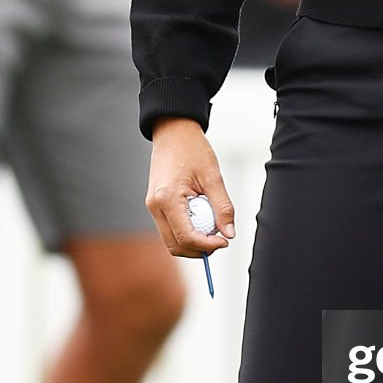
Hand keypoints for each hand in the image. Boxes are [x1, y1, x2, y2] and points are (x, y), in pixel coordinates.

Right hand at [146, 117, 236, 258]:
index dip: (207, 245)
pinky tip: (202, 221)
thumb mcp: (213, 176)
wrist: (173, 132)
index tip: (225, 241)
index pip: (186, 237)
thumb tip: (230, 233)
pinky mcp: (155, 204)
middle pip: (175, 245)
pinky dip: (185, 232)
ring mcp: (152, 206)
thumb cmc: (192, 149)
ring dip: (192, 243)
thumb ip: (222, 206)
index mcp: (167, 199)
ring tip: (212, 232)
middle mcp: (155, 206)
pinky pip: (169, 228)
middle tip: (220, 241)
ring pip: (170, 240)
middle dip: (198, 250)